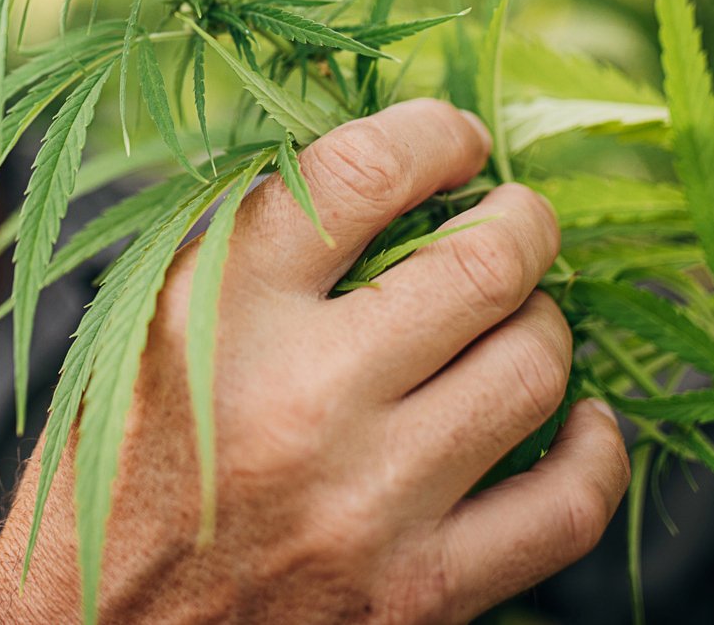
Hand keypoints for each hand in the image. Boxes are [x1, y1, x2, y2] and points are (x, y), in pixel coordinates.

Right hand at [0, 100, 629, 623]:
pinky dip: (594, 449)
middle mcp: (303, 394)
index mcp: (219, 304)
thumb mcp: (145, 318)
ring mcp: (371, 499)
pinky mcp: (420, 591)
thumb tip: (391, 171)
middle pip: (484, 264)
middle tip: (514, 218)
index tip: (453, 141)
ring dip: (542, 322)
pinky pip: (566, 505)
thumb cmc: (119, 459)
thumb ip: (254, 242)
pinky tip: (579, 422)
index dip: (436, 135)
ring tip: (517, 318)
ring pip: (534, 368)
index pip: (368, 172)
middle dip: (520, 221)